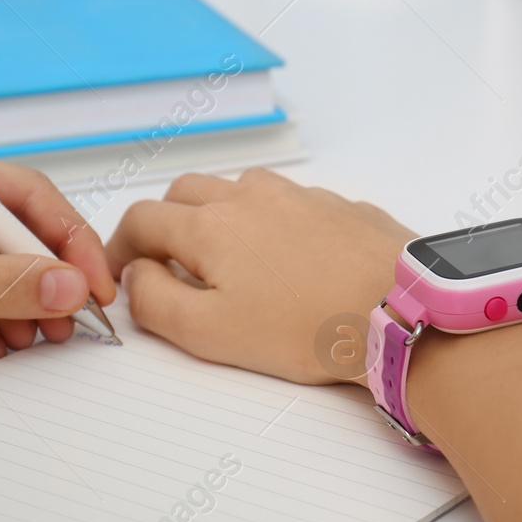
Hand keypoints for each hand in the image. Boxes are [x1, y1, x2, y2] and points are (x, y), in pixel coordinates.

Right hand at [106, 170, 412, 384]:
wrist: (401, 310)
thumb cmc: (309, 327)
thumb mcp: (210, 333)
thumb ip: (155, 301)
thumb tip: (137, 275)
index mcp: (210, 224)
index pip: (142, 219)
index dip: (121, 247)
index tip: (122, 273)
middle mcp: (252, 196)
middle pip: (187, 192)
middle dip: (167, 223)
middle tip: (170, 264)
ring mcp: (301, 196)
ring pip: (242, 189)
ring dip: (222, 214)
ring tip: (232, 260)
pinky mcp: (342, 206)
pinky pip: (293, 203)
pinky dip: (275, 222)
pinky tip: (292, 261)